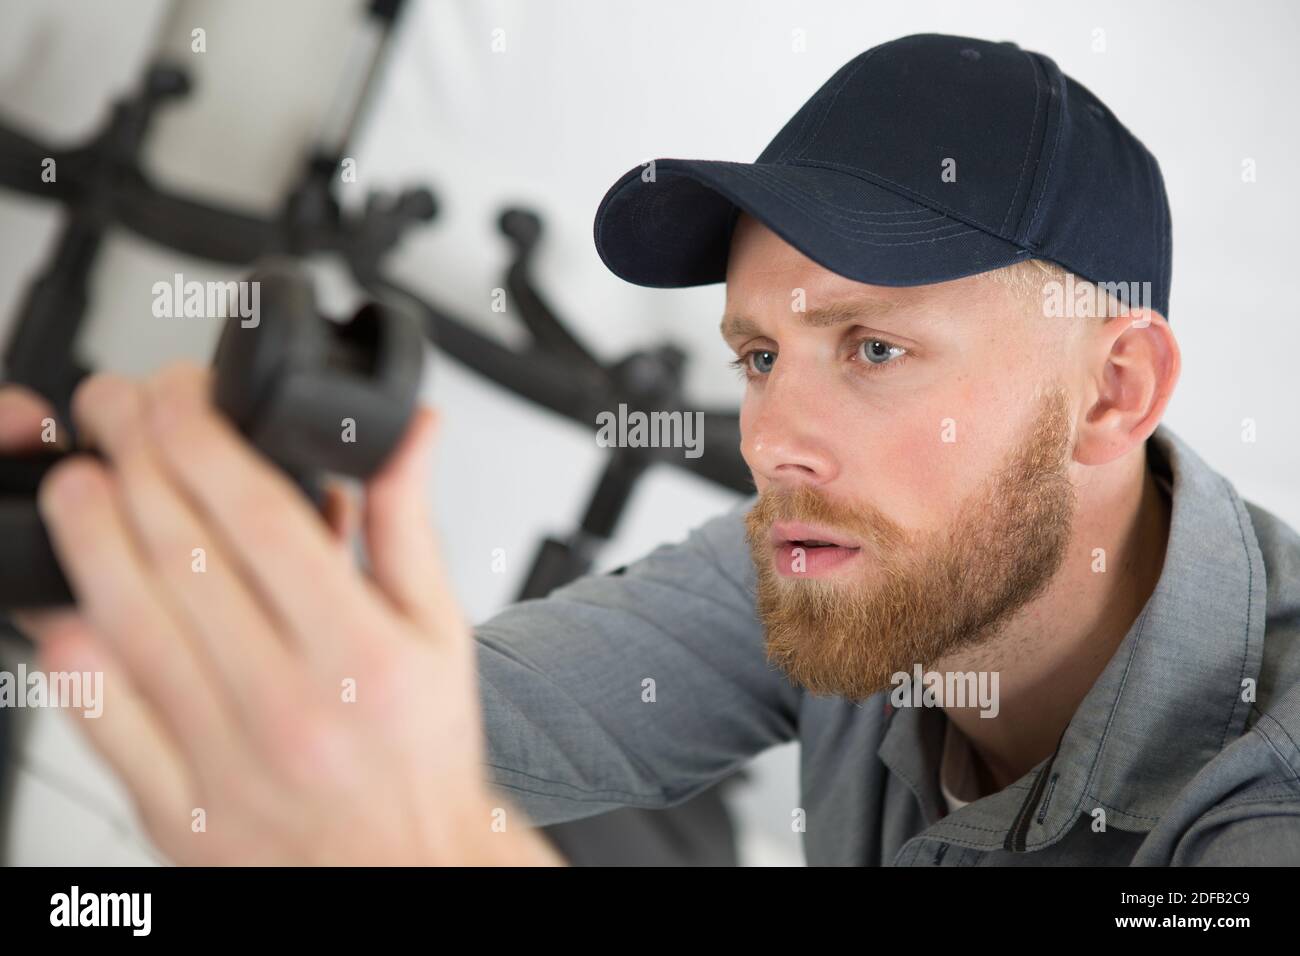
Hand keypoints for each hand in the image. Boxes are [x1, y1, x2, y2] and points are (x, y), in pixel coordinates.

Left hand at [6, 365, 563, 865]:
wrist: (405, 870)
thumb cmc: (422, 754)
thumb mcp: (439, 629)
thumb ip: (409, 522)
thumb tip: (410, 431)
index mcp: (359, 656)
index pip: (261, 520)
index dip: (203, 438)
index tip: (179, 396)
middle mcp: (289, 706)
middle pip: (181, 555)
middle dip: (134, 455)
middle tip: (118, 410)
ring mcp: (224, 760)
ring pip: (126, 623)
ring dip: (86, 533)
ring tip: (80, 479)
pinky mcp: (176, 805)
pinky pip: (99, 716)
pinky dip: (70, 645)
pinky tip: (67, 594)